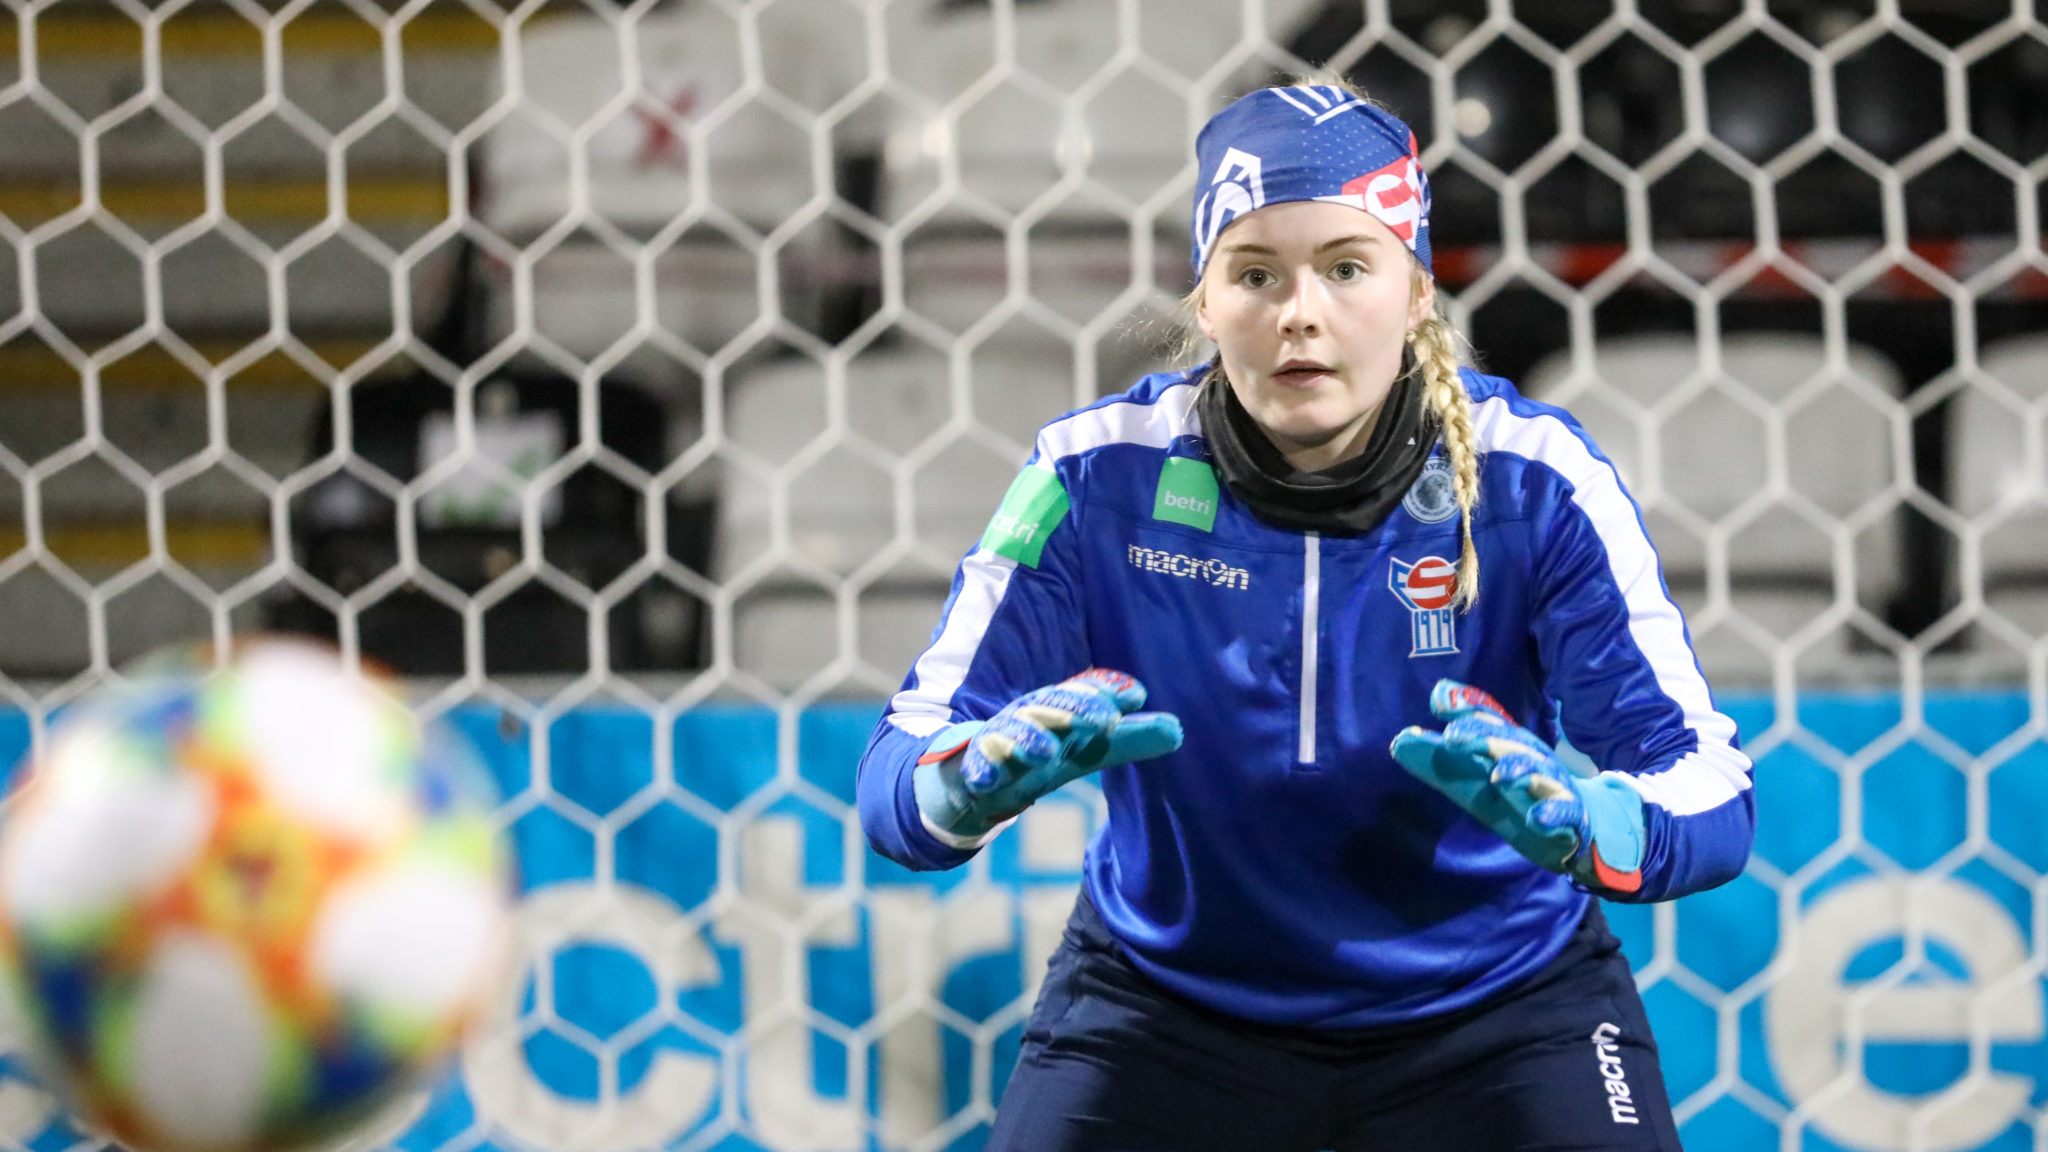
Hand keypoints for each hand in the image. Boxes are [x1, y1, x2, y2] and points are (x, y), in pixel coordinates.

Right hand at [913, 669, 1183, 843]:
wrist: (966, 777)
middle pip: (1049, 708)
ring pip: (1011, 735)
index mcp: (1056, 712)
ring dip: (1028, 739)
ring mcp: (997, 743)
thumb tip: (1178, 728)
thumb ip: (1127, 739)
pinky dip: (981, 770)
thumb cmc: (1034, 756)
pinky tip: (988, 778)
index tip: (1135, 693)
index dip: (1106, 692)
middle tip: (1103, 720)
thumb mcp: (1085, 751)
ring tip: (1047, 752)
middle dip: (1073, 710)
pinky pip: (974, 768)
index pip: (1082, 695)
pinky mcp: (971, 769)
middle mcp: (1028, 720)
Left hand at [1389, 679, 1644, 892]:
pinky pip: (1564, 814)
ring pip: (1539, 775)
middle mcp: (1534, 761)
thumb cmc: (1523, 794)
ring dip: (1520, 771)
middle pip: (1511, 744)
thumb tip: (1401, 738)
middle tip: (1454, 738)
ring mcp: (1555, 788)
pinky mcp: (1572, 817)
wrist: (1585, 825)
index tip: (1437, 702)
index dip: (1466, 712)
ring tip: (1498, 774)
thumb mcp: (1478, 778)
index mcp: (1512, 747)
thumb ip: (1442, 759)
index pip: (1489, 723)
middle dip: (1485, 738)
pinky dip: (1552, 815)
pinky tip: (1537, 819)